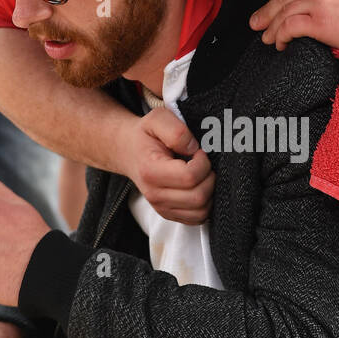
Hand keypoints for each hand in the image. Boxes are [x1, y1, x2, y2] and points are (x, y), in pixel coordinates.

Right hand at [124, 107, 214, 223]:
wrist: (128, 151)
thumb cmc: (146, 135)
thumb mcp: (157, 119)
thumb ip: (176, 131)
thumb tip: (193, 149)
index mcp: (151, 171)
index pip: (189, 177)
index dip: (202, 162)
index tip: (199, 151)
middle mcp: (154, 195)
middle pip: (198, 197)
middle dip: (209, 177)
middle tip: (202, 163)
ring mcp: (162, 208)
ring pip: (201, 211)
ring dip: (209, 191)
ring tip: (201, 174)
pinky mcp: (169, 214)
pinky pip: (198, 218)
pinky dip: (205, 203)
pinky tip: (199, 186)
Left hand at [249, 0, 338, 56]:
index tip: (287, 4)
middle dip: (269, 9)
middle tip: (257, 20)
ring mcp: (320, 0)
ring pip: (284, 11)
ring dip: (270, 25)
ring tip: (264, 36)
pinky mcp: (319, 23)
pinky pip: (289, 28)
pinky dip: (279, 36)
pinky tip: (279, 45)